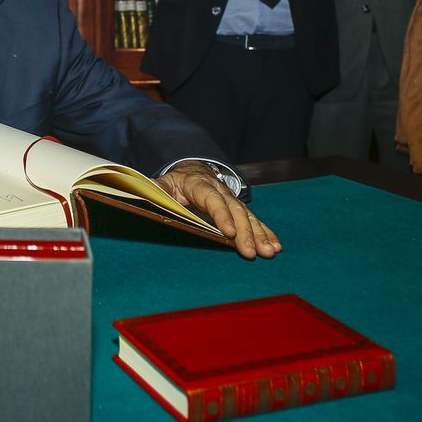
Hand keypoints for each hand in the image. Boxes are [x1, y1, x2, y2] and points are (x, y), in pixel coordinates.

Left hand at [155, 163, 280, 259]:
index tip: (229, 232)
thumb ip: (157, 190)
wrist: (193, 170)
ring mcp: (232, 200)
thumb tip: (147, 193)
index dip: (221, 215)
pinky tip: (274, 245)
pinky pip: (254, 220)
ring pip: (248, 216)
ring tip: (269, 251)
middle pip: (235, 211)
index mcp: (199, 185)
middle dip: (245, 232)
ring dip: (260, 234)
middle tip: (252, 252)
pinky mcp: (239, 209)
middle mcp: (221, 191)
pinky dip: (265, 232)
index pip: (212, 199)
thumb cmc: (176, 182)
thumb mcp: (164, 183)